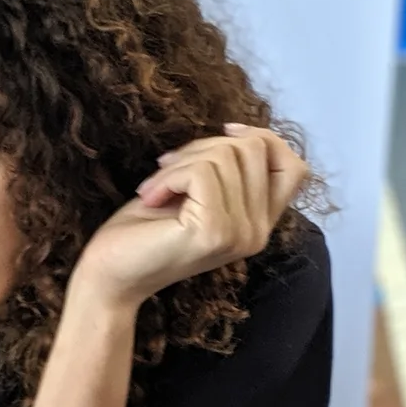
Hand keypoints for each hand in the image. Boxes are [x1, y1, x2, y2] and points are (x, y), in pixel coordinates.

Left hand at [74, 126, 310, 311]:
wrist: (110, 274)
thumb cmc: (145, 230)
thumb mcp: (197, 192)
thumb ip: (228, 170)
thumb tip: (241, 132)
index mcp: (260, 224)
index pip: (295, 167)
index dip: (264, 138)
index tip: (225, 133)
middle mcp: (259, 232)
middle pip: (254, 149)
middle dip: (205, 146)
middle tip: (168, 171)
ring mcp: (240, 234)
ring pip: (226, 155)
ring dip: (180, 163)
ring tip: (156, 188)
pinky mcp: (215, 232)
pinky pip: (201, 172)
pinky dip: (169, 175)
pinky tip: (151, 197)